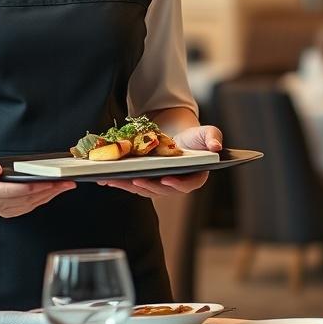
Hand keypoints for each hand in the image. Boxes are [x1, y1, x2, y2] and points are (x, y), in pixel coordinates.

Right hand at [0, 144, 75, 217]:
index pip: (13, 191)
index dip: (34, 187)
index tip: (50, 182)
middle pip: (25, 199)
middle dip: (48, 191)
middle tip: (66, 183)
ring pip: (27, 205)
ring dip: (47, 197)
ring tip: (63, 187)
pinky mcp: (2, 209)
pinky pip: (24, 208)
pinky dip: (39, 201)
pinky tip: (49, 193)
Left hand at [97, 125, 221, 197]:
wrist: (178, 135)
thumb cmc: (194, 137)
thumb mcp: (207, 133)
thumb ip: (213, 138)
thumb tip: (216, 147)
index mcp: (193, 177)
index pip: (187, 185)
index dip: (177, 184)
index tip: (167, 179)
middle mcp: (175, 184)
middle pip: (161, 190)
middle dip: (148, 186)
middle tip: (136, 180)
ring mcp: (159, 184)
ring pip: (143, 189)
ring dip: (129, 186)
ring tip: (115, 180)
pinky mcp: (145, 180)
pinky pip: (132, 184)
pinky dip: (120, 182)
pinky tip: (106, 179)